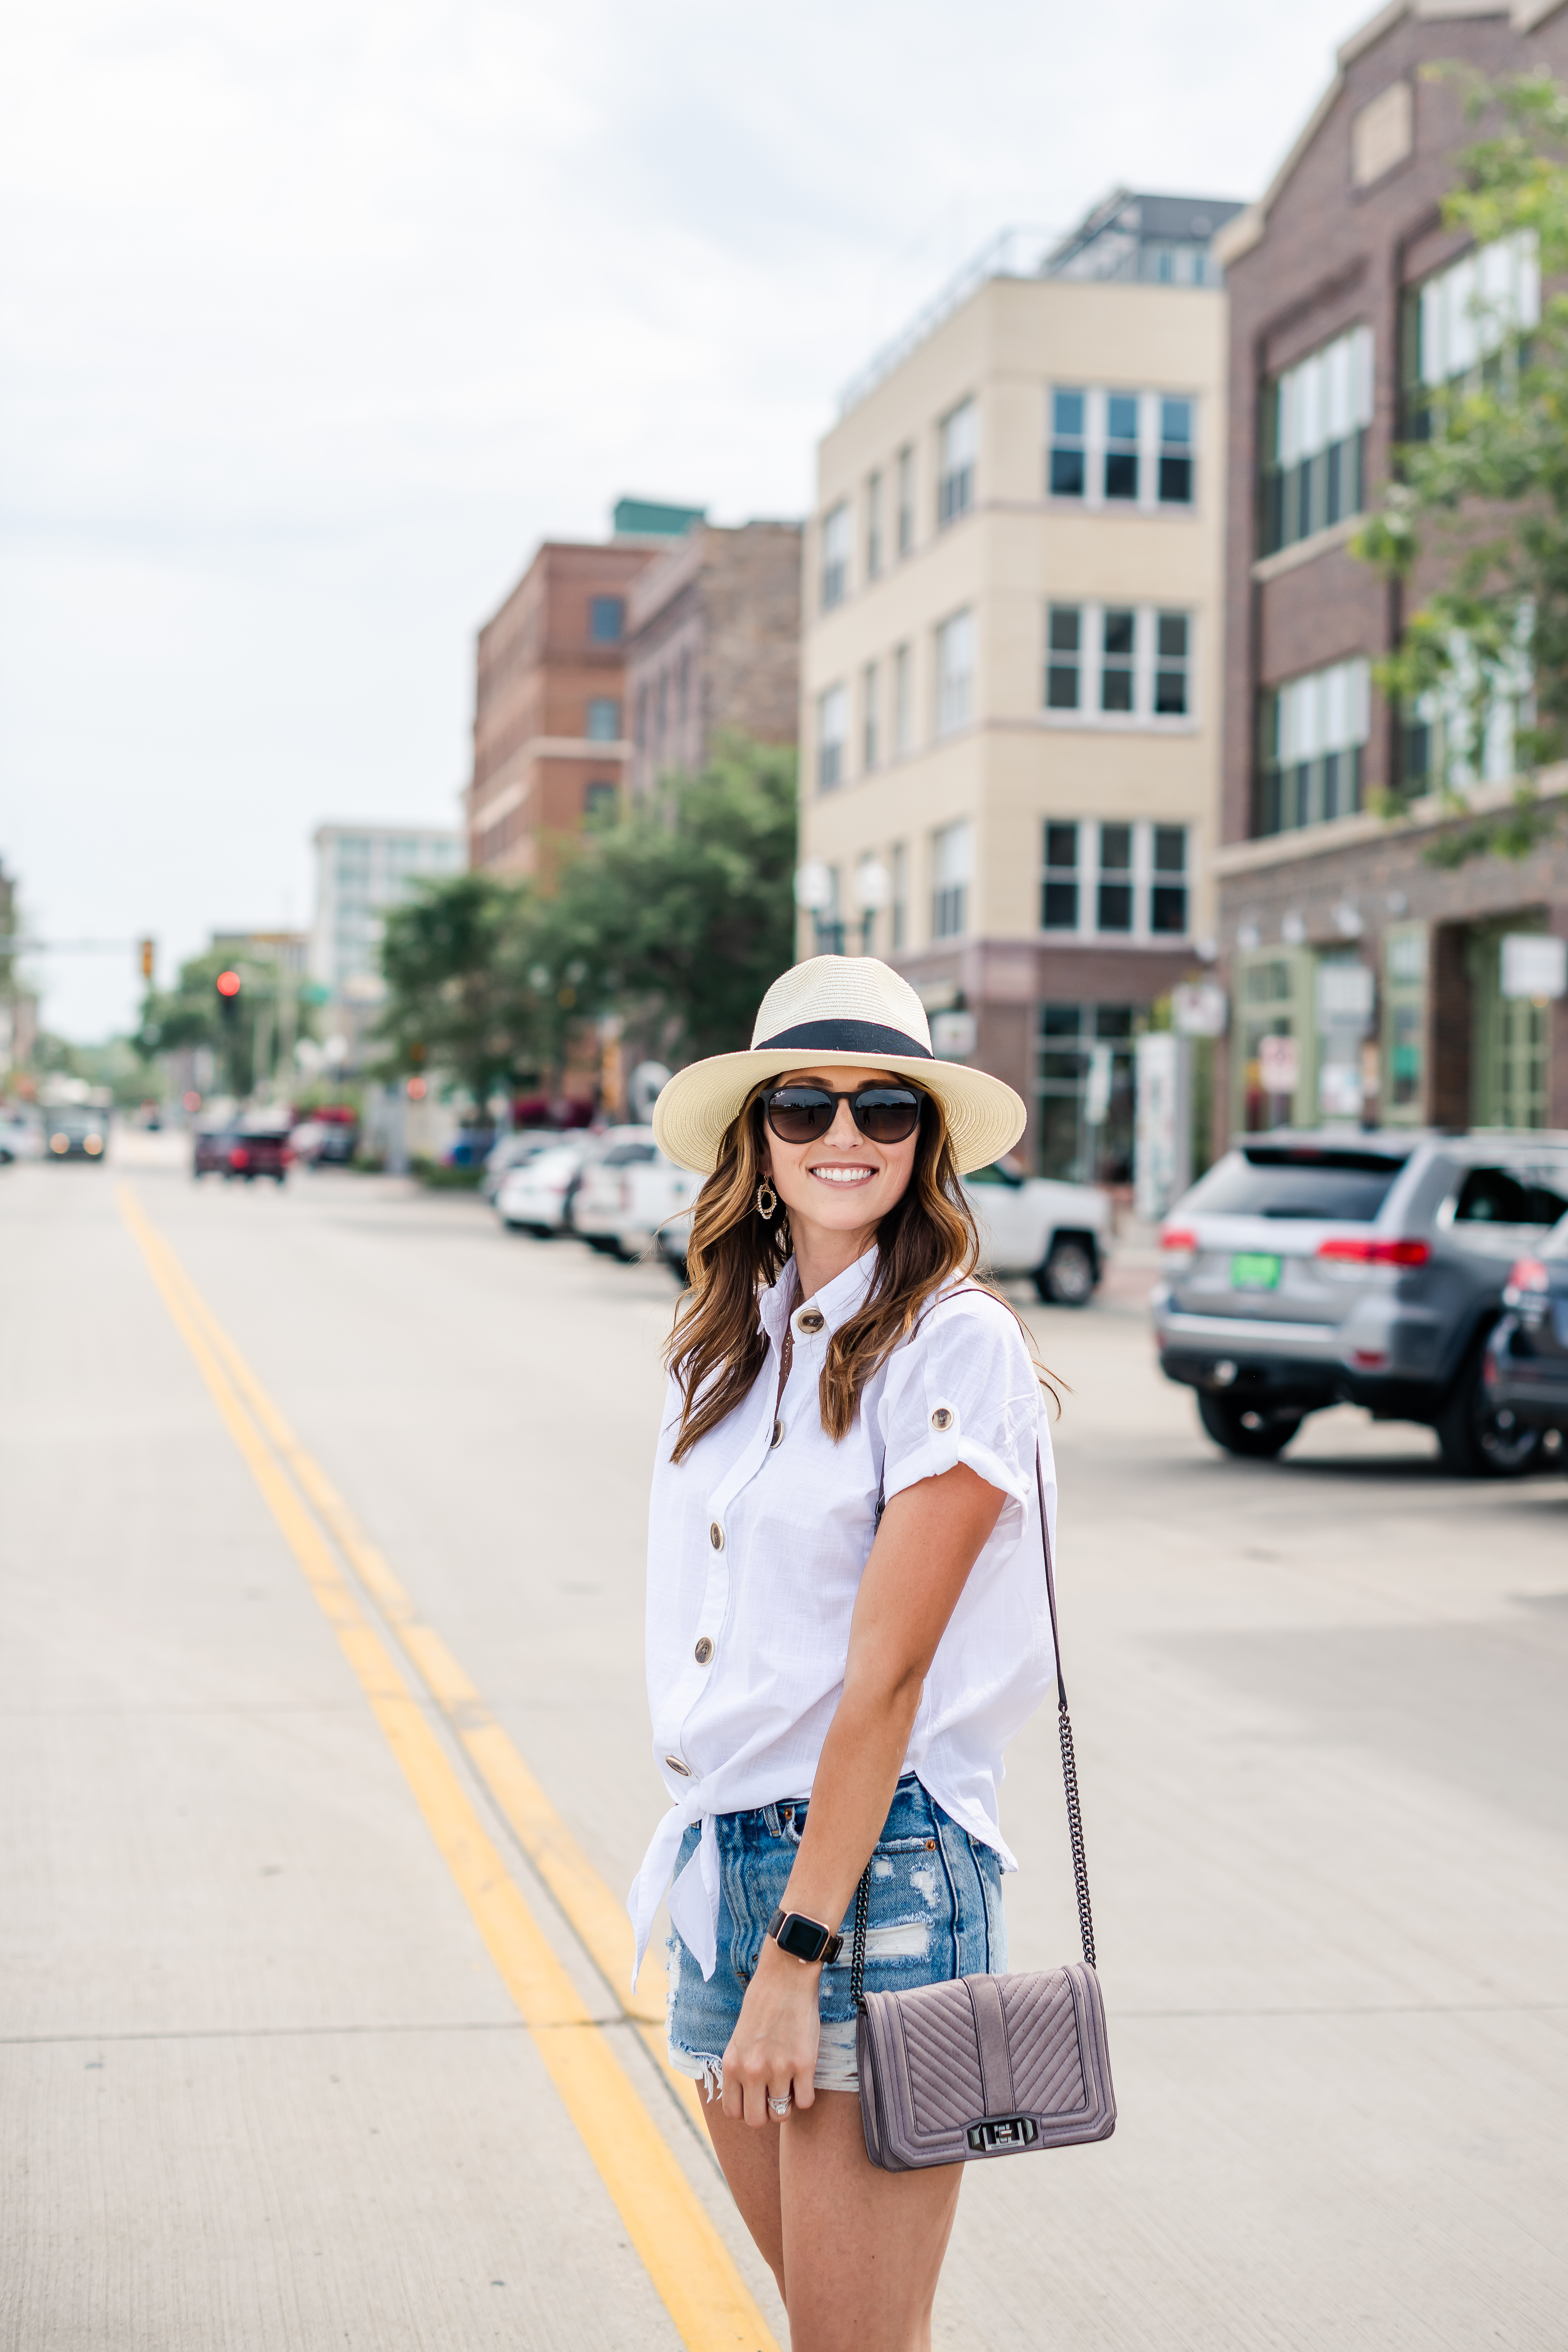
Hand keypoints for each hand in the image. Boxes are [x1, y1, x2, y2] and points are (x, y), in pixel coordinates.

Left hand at [719, 1936, 821, 2125]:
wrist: (786, 1975)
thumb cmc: (762, 2002)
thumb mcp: (739, 2037)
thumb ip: (741, 2067)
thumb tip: (748, 2096)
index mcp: (732, 2064)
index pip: (733, 2113)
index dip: (747, 2109)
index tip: (756, 2097)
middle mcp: (751, 2071)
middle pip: (756, 2121)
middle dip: (766, 2112)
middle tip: (774, 2094)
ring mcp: (778, 2069)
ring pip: (781, 2114)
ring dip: (787, 2104)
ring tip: (790, 2084)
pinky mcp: (804, 2064)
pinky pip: (805, 2102)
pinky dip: (805, 2095)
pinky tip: (804, 2077)